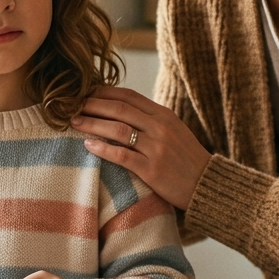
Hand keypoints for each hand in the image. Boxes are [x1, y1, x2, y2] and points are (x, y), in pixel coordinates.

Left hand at [71, 86, 210, 209]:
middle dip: (92, 105)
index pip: (128, 96)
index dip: (103, 92)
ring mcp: (156, 148)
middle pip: (119, 109)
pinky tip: (87, 145)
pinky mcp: (152, 170)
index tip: (84, 92)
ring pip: (117, 129)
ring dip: (92, 124)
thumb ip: (150, 119)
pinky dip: (102, 148)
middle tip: (71, 105)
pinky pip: (121, 155)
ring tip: (74, 122)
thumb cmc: (186, 159)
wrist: (208, 186)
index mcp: (164, 115)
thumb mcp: (173, 131)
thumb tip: (119, 109)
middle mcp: (160, 128)